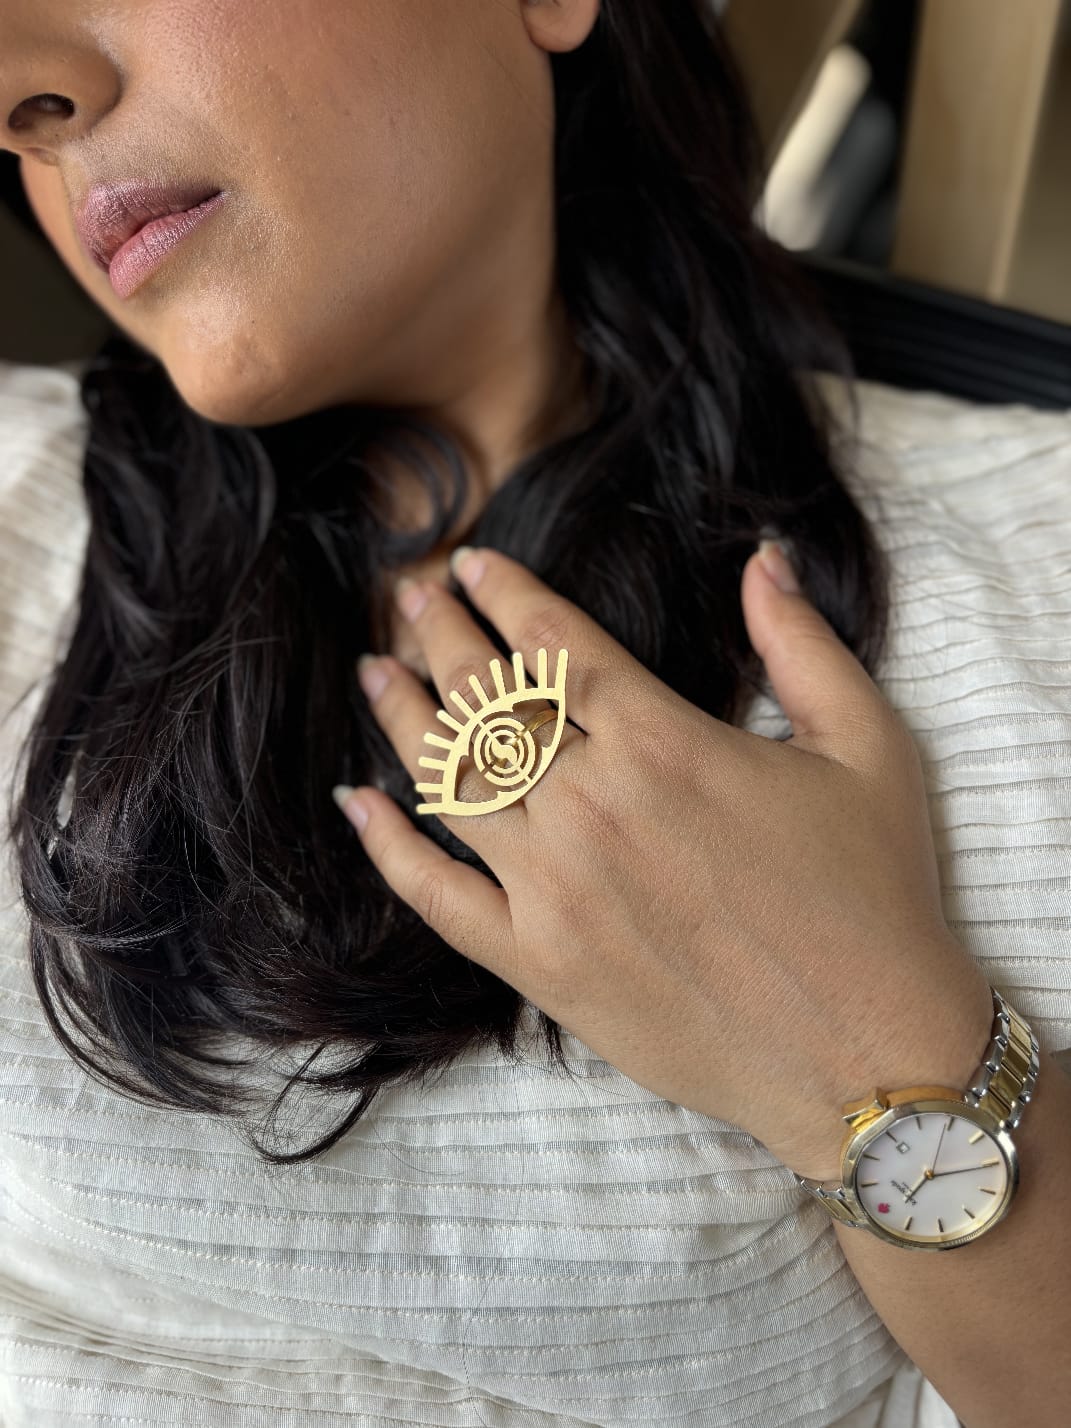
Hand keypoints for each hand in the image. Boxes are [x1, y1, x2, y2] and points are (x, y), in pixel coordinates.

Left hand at [335, 543, 994, 1181]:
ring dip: (403, 719)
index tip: (469, 564)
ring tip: (374, 673)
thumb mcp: (870, 749)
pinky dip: (390, 851)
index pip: (554, 645)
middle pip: (487, 700)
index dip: (504, 594)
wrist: (868, 1054)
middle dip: (440, 635)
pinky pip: (438, 898)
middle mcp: (594, 806)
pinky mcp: (541, 965)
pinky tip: (358, 806)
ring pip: (451, 782)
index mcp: (666, 744)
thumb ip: (804, 644)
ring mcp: (556, 890)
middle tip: (409, 596)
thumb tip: (766, 560)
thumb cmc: (876, 898)